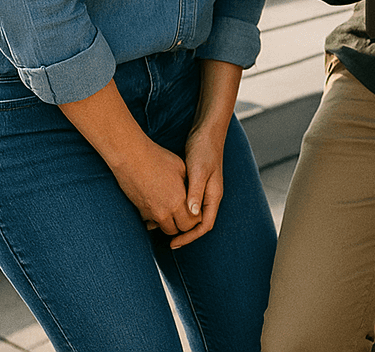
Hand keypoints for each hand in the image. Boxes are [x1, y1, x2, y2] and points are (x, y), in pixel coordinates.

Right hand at [109, 137, 196, 238]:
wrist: (132, 159)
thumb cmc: (159, 159)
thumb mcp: (181, 168)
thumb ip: (189, 185)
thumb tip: (194, 195)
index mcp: (178, 200)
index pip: (192, 222)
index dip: (196, 218)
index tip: (196, 210)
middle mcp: (165, 212)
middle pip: (179, 229)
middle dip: (185, 224)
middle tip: (187, 212)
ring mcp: (151, 214)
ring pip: (165, 229)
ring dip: (172, 223)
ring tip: (175, 211)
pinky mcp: (140, 212)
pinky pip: (152, 223)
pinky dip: (158, 220)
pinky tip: (161, 207)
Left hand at [170, 122, 225, 248]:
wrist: (206, 131)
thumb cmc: (204, 150)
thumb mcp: (199, 171)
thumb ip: (196, 192)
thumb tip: (192, 215)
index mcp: (214, 195)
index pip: (205, 225)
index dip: (190, 237)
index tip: (173, 243)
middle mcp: (209, 195)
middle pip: (198, 223)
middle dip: (183, 233)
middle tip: (165, 240)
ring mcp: (203, 189)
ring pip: (191, 214)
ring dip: (178, 222)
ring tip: (160, 227)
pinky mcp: (195, 183)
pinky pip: (186, 203)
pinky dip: (176, 209)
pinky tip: (162, 209)